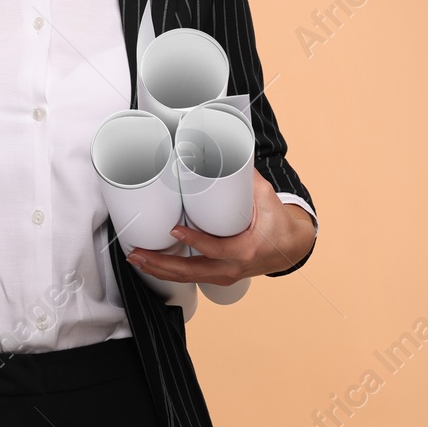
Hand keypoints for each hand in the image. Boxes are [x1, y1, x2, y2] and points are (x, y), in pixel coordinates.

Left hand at [126, 172, 315, 283]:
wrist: (291, 247)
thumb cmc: (278, 223)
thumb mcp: (266, 197)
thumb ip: (246, 176)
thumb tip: (227, 149)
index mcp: (246, 250)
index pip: (216, 249)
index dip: (194, 241)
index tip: (174, 230)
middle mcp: (233, 268)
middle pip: (192, 271)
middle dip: (162, 263)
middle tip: (139, 252)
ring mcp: (225, 275)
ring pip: (188, 278)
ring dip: (160, 269)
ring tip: (136, 258)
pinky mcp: (219, 276)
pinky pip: (192, 277)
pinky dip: (170, 272)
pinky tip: (152, 265)